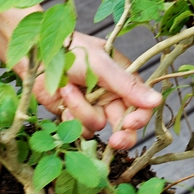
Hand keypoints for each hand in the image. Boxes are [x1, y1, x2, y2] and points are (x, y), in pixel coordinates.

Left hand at [31, 32, 162, 149]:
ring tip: (68, 89)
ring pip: (97, 126)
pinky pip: (79, 129)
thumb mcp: (102, 66)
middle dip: (120, 136)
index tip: (130, 124)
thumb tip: (157, 101)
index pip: (141, 106)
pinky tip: (61, 100)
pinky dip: (70, 118)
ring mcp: (92, 108)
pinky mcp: (74, 117)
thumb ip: (128, 86)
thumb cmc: (70, 51)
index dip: (138, 119)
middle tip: (115, 142)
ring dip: (81, 112)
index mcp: (122, 81)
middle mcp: (110, 97)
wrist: (36, 56)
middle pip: (124, 127)